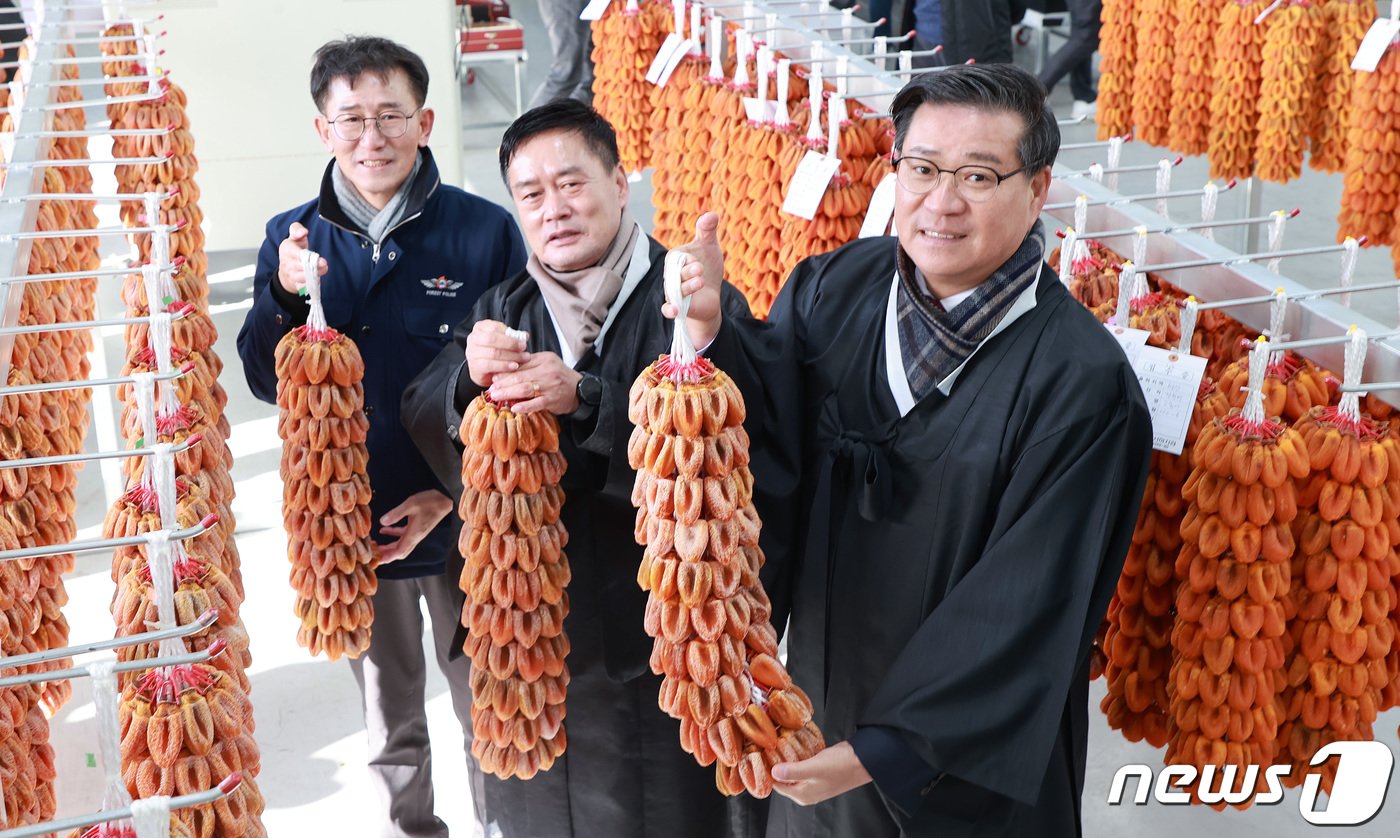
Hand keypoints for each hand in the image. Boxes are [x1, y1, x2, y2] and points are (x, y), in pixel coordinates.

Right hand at [277, 222, 327, 295]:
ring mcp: (291, 275)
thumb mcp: (293, 237)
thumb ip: (297, 229)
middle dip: (314, 265)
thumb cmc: (293, 251)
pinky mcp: (296, 285)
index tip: (317, 255)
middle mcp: (287, 263)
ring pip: (303, 277)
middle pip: (301, 266)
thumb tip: (303, 231)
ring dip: (315, 274)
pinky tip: (317, 280)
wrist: (286, 270)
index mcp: (286, 249)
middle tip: (324, 263)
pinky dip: (311, 284)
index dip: (306, 255)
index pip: (295, 253)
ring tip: (323, 269)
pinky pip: (304, 287)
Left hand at [376, 489, 454, 563]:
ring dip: (389, 547)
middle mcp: (415, 536)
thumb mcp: (411, 504)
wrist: (445, 499)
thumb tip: (382, 522)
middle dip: (386, 555)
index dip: (388, 557)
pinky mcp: (417, 527)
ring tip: (377, 546)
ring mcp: (417, 532)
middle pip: (400, 551)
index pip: (399, 552)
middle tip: (374, 555)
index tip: (377, 560)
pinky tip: (384, 530)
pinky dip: (393, 535)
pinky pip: (403, 535)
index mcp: (414, 534)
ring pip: (401, 545)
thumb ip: (396, 513)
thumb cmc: (431, 501)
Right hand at [466, 319, 528, 386]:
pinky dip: (504, 366)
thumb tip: (525, 336)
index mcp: (480, 328)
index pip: (494, 327)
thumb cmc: (495, 352)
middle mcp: (473, 338)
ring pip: (493, 352)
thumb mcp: (503, 341)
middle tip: (523, 349)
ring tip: (523, 358)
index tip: (523, 341)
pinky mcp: (474, 366)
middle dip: (511, 344)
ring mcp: (472, 353)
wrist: (484, 371)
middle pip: (492, 339)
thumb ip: (513, 337)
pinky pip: (490, 365)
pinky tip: (514, 366)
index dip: (510, 335)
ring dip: (511, 356)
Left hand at [488, 352, 581, 414]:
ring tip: (497, 396)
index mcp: (545, 359)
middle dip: (503, 383)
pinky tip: (514, 408)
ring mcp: (550, 386)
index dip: (505, 372)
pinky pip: (536, 404)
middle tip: (491, 389)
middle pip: (520, 377)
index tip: (494, 378)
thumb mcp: (547, 363)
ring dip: (509, 393)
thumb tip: (506, 368)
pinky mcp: (552, 400)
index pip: (521, 364)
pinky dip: (524, 406)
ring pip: (525, 389)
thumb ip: (529, 363)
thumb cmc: (559, 376)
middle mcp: (548, 371)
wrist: (580, 390)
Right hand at [662, 211, 724, 348]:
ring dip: (688, 286)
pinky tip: (675, 310)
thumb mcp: (709, 247)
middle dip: (688, 271)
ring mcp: (673, 292)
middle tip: (700, 269)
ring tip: (701, 282)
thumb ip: (707, 230)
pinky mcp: (678, 307)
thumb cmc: (707, 268)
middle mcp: (671, 275)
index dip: (688, 259)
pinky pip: (667, 309)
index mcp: (675, 259)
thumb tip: (712, 214)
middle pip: (675, 273)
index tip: (698, 261)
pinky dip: (669, 310)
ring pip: (675, 289)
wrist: (712, 294)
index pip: (677, 257)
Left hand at [771, 742, 872, 805]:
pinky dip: (797, 755)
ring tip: (778, 742)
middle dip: (776, 762)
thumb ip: (792, 772)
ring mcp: (812, 781)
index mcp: (802, 795)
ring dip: (786, 757)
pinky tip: (793, 744)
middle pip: (783, 777)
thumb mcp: (814, 768)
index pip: (776, 785)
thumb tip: (773, 773)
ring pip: (792, 769)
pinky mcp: (818, 771)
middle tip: (768, 744)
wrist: (864, 760)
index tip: (761, 753)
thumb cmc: (841, 766)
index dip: (768, 770)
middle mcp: (806, 790)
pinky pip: (801, 764)